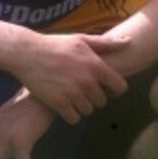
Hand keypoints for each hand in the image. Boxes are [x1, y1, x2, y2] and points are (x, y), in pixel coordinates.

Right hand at [15, 32, 129, 124]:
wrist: (27, 53)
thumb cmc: (55, 45)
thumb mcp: (81, 40)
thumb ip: (107, 43)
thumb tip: (130, 41)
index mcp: (95, 65)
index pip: (120, 88)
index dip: (114, 89)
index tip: (105, 87)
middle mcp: (87, 81)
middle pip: (102, 102)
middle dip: (94, 97)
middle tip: (82, 89)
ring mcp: (73, 94)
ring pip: (88, 111)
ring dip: (81, 106)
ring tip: (71, 94)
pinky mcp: (59, 104)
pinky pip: (74, 119)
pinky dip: (70, 114)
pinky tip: (63, 103)